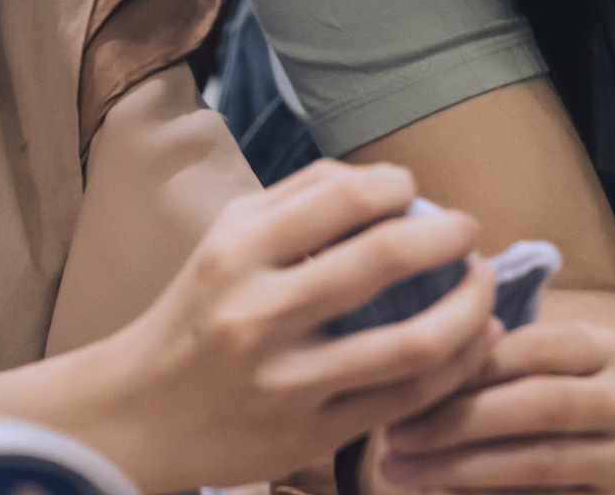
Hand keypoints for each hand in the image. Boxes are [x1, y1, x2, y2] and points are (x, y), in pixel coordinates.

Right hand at [78, 161, 501, 491]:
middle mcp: (259, 314)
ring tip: (482, 285)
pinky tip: (472, 343)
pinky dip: (454, 367)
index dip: (398, 185)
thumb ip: (295, 199)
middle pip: (386, 260)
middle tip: (469, 231)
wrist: (132, 417)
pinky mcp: (309, 437)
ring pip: (412, 343)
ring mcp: (288, 382)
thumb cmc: (193, 316)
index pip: (342, 196)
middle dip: (449, 237)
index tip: (415, 192)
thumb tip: (379, 179)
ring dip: (469, 308)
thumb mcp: (223, 242)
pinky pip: (405, 399)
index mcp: (236, 252)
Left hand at [380, 322, 614, 494]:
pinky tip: (438, 494)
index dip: (470, 365)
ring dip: (461, 469)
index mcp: (606, 347)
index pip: (535, 348)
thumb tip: (435, 356)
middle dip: (458, 422)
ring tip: (402, 470)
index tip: (406, 382)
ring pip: (539, 463)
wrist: (580, 441)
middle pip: (540, 405)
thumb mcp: (515, 364)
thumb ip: (483, 356)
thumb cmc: (527, 389)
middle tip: (396, 436)